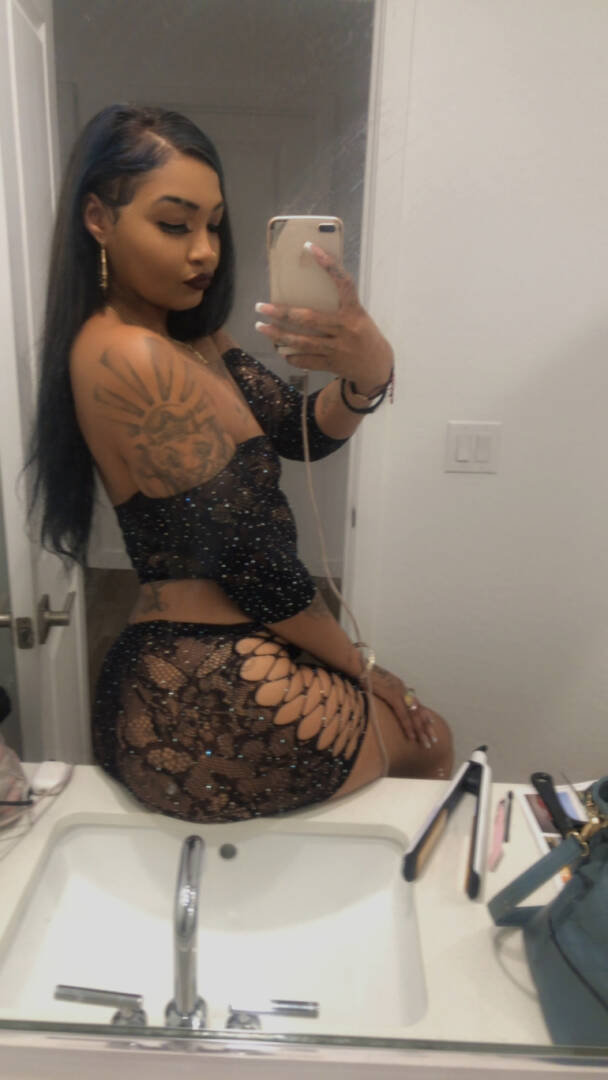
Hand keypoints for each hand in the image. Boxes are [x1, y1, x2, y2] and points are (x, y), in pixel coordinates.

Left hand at [254, 242, 392, 393]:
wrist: (377, 366)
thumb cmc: (363, 334)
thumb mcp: (358, 316)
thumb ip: (338, 306)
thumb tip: (306, 293)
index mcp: (354, 312)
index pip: (343, 283)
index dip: (328, 264)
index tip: (310, 247)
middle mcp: (345, 329)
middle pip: (308, 319)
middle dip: (281, 313)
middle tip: (261, 307)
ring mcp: (338, 349)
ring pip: (302, 342)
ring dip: (278, 335)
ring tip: (261, 327)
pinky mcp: (332, 364)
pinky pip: (306, 360)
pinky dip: (292, 356)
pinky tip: (281, 350)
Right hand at [364, 664, 438, 749]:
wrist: (359, 665)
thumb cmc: (364, 674)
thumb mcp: (376, 683)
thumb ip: (382, 690)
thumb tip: (381, 697)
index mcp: (399, 686)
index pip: (415, 703)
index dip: (424, 714)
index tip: (431, 725)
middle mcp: (402, 689)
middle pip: (418, 710)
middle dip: (426, 727)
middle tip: (433, 740)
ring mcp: (399, 692)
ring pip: (414, 714)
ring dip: (421, 730)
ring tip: (426, 743)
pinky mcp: (392, 695)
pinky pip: (403, 714)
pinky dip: (408, 726)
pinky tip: (412, 736)